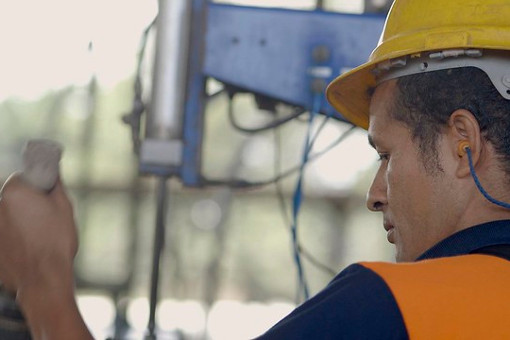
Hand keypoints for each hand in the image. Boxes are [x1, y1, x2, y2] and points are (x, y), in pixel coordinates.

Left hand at [0, 174, 92, 339]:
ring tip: (39, 239)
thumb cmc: (56, 242)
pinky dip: (14, 242)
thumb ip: (56, 186)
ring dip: (20, 225)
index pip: (21, 179)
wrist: (43, 278)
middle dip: (27, 206)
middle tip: (46, 220)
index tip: (46, 198)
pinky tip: (30, 251)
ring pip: (9, 220)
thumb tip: (53, 175)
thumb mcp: (65, 208)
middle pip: (13, 200)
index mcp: (14, 193)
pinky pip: (6, 238)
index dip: (36, 188)